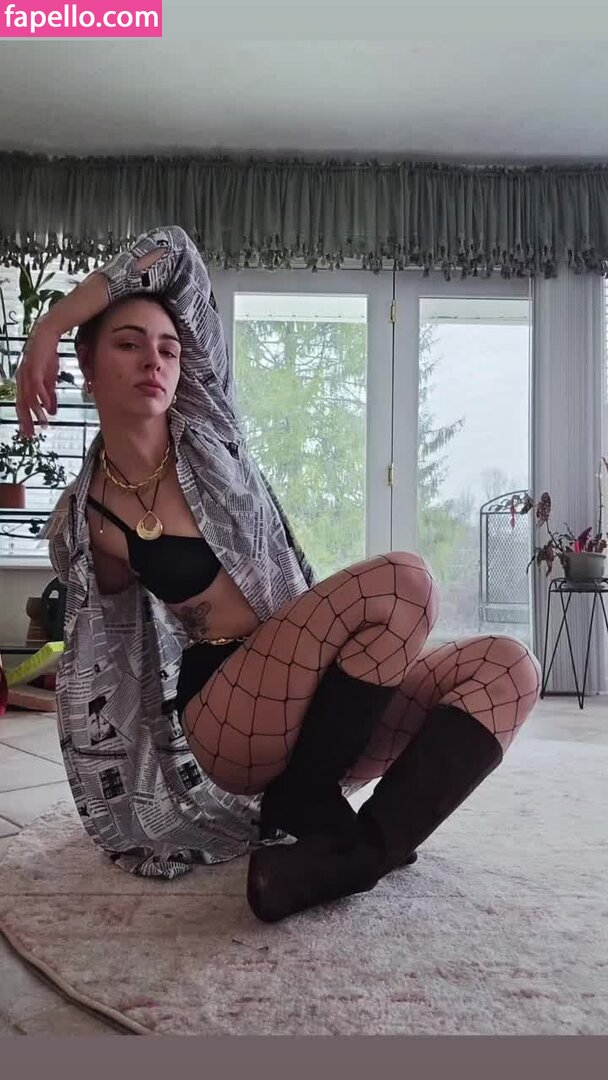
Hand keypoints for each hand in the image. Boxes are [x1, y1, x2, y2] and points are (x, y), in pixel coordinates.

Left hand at [15, 320, 60, 436]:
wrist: (48, 333)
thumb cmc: (47, 354)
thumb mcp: (50, 379)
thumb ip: (50, 395)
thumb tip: (51, 412)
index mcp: (24, 382)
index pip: (22, 404)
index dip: (25, 419)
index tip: (30, 433)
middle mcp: (22, 379)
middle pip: (22, 403)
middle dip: (26, 420)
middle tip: (30, 435)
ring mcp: (27, 372)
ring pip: (29, 396)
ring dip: (36, 412)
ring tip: (43, 424)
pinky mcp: (35, 366)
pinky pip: (36, 384)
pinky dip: (41, 396)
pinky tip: (46, 406)